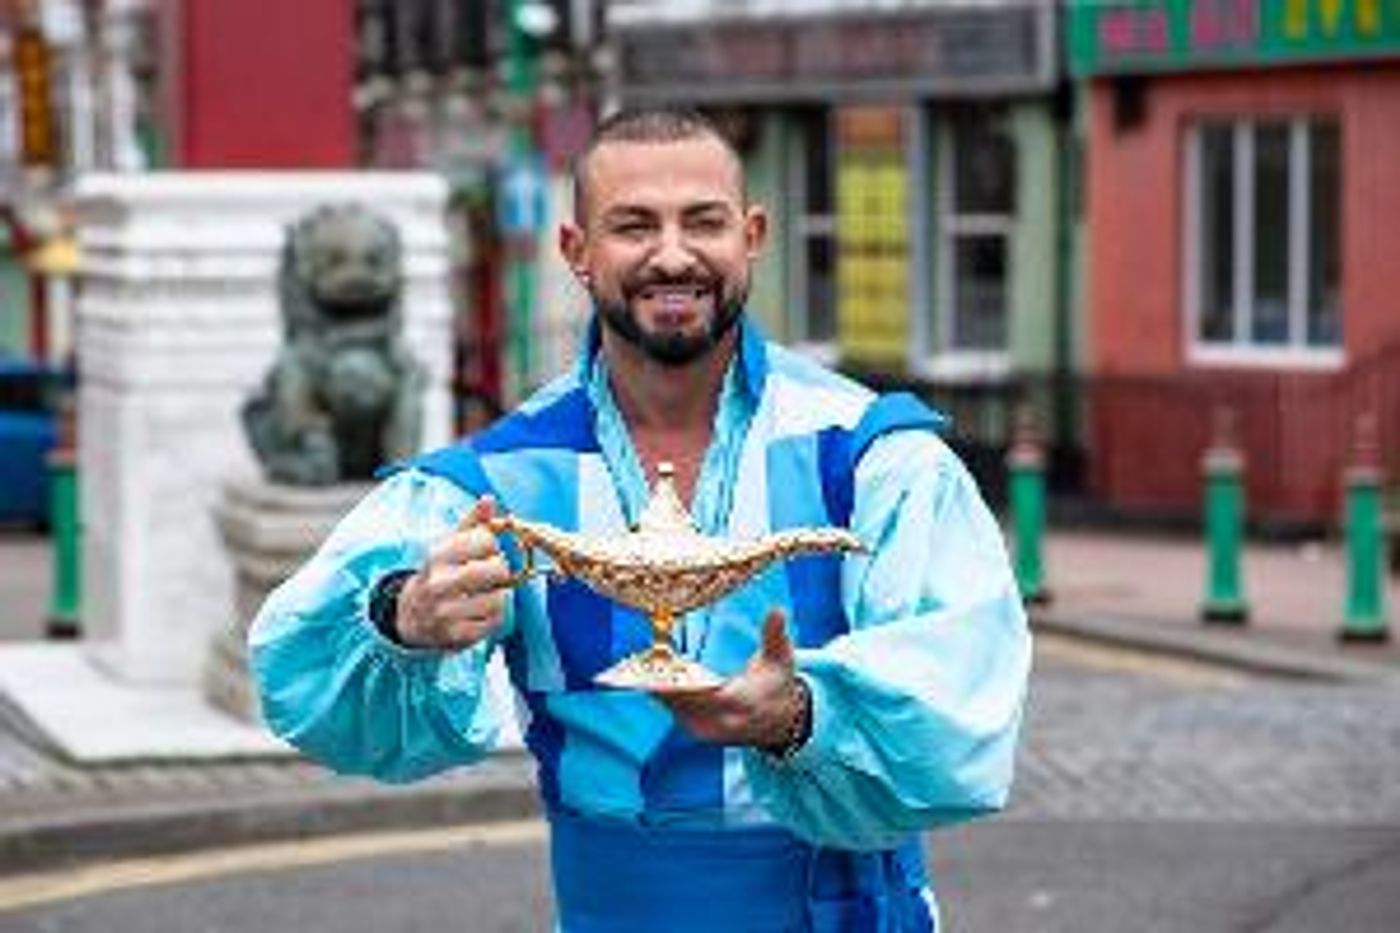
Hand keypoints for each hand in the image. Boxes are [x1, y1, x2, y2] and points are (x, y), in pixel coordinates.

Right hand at [394, 496, 512, 650]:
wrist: (411, 616)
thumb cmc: (439, 575)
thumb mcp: (449, 546)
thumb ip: (473, 523)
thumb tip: (489, 499)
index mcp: (439, 554)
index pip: (487, 540)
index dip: (492, 546)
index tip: (483, 553)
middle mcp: (440, 583)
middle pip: (498, 570)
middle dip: (500, 572)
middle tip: (489, 576)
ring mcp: (447, 611)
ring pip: (500, 598)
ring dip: (497, 596)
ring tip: (481, 595)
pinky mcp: (457, 635)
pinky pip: (495, 622)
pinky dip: (493, 617)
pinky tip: (478, 612)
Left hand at [660, 610, 809, 752]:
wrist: (775, 720)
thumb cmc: (775, 683)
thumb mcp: (781, 658)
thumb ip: (775, 635)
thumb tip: (777, 611)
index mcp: (744, 703)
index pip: (711, 696)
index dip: (688, 682)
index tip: (670, 664)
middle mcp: (721, 720)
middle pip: (683, 701)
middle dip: (665, 678)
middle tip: (649, 653)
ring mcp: (704, 728)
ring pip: (672, 704)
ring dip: (658, 682)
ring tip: (642, 659)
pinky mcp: (692, 728)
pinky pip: (670, 708)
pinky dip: (660, 689)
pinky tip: (649, 671)